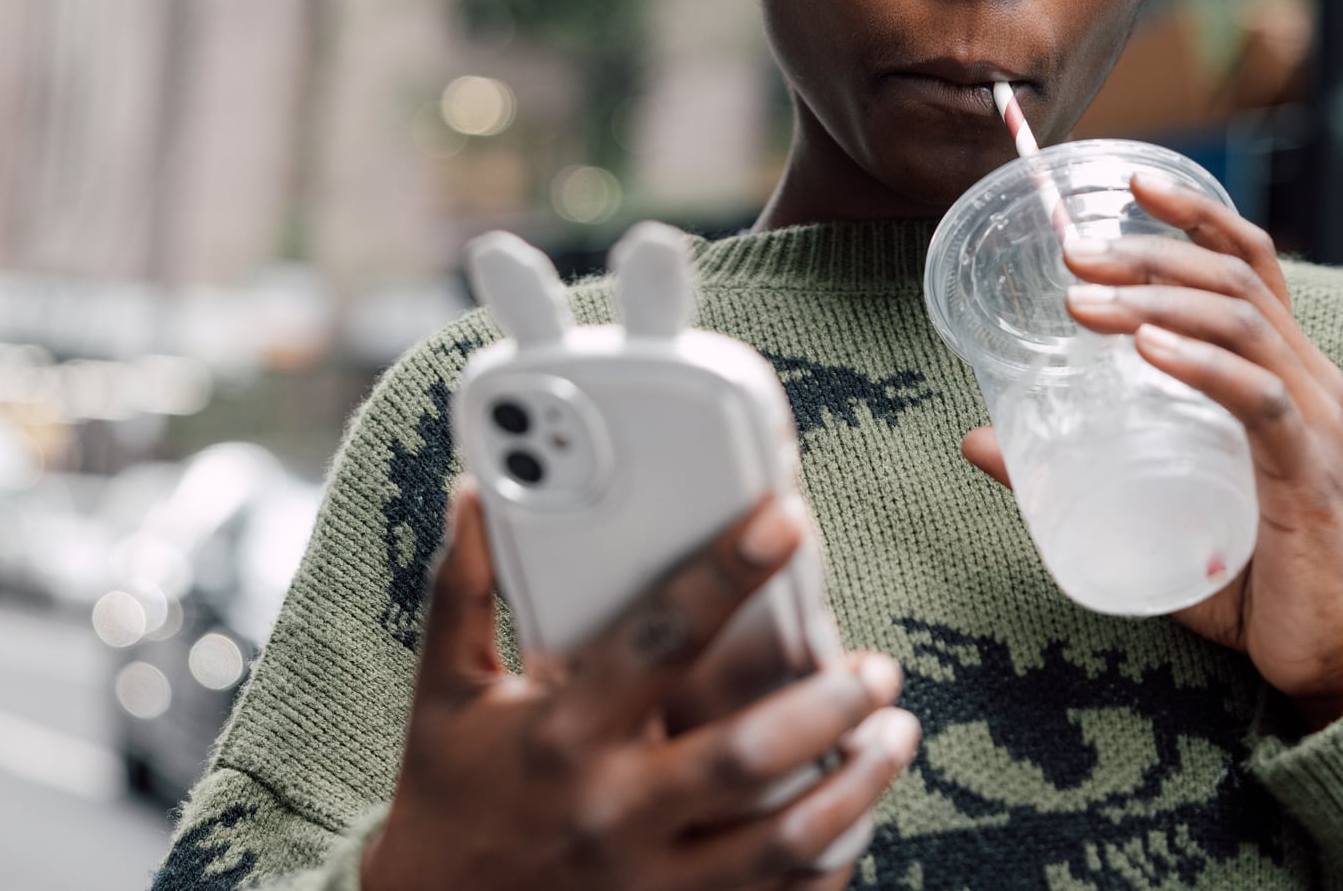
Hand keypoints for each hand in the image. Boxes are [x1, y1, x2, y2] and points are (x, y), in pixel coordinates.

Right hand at [362, 484, 919, 890]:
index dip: (726, 574)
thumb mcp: (447, 690)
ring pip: (782, 841)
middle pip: (746, 754)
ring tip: (895, 733)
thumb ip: (467, 587)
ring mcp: (651, 881)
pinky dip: (832, 860)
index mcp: (562, 737)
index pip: (658, 641)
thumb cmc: (447, 795)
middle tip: (877, 665)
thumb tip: (480, 490)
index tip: (784, 521)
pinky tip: (860, 816)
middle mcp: (613, 812)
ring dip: (854, 785)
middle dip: (826, 705)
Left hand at [959, 173, 1342, 729]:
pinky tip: (1148, 352)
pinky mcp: (1310, 473)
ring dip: (1155, 300)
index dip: (1196, 213)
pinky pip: (1259, 398)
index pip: (1248, 263)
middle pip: (1232, 279)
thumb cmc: (1241, 574)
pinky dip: (1202, 365)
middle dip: (1147, 253)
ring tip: (1082, 303)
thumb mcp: (1146, 506)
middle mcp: (1308, 378)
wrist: (1319, 658)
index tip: (1130, 182)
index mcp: (1280, 369)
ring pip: (1240, 323)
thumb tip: (976, 439)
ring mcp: (1315, 422)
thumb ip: (1068, 469)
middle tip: (1070, 254)